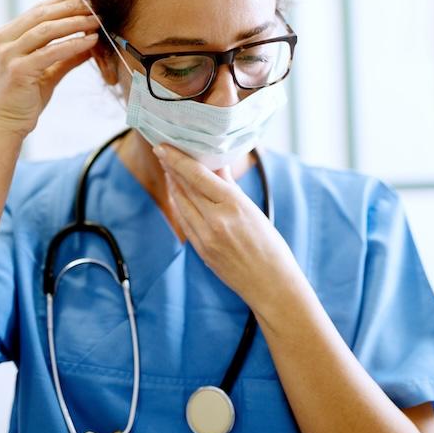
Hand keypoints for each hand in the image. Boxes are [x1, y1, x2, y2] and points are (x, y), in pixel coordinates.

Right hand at [0, 0, 100, 137]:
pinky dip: (73, 44)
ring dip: (74, 22)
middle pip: (41, 14)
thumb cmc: (23, 101)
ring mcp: (7, 54)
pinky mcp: (17, 70)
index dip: (62, 2)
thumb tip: (90, 41)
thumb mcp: (46, 73)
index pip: (36, 11)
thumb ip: (65, 56)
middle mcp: (1, 41)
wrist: (5, 127)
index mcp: (3, 37)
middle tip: (95, 4)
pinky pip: (50, 51)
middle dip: (71, 7)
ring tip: (96, 20)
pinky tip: (90, 41)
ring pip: (45, 29)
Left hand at [154, 145, 303, 309]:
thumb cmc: (270, 247)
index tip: (164, 146)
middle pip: (186, 187)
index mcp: (234, 205)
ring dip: (173, 185)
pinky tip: (177, 195)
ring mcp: (206, 237)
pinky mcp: (201, 250)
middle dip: (171, 168)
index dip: (178, 159)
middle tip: (162, 151)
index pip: (198, 176)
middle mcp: (216, 220)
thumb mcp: (254, 211)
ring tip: (168, 169)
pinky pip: (185, 222)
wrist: (271, 286)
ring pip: (182, 204)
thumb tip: (217, 164)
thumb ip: (230, 187)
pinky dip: (180, 205)